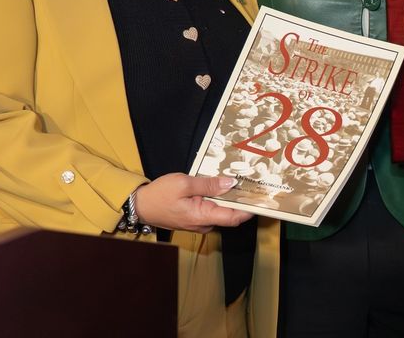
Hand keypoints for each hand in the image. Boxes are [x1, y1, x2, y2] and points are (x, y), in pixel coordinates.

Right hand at [131, 174, 252, 232]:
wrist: (140, 206)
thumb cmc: (159, 195)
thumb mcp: (184, 183)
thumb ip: (208, 184)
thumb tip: (230, 183)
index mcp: (202, 217)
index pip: (234, 218)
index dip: (250, 209)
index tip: (263, 198)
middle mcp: (204, 223)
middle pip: (230, 214)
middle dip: (241, 200)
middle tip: (252, 182)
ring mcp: (199, 222)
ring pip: (220, 211)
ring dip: (229, 198)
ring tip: (239, 180)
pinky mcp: (194, 218)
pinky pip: (211, 209)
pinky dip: (218, 198)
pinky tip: (220, 185)